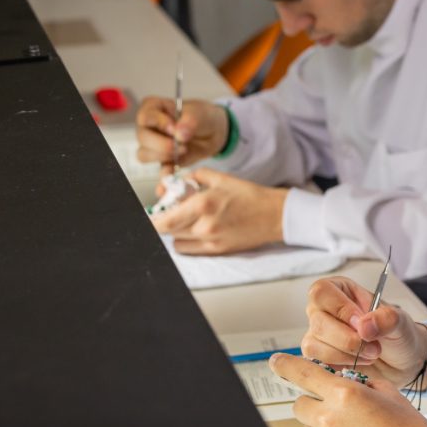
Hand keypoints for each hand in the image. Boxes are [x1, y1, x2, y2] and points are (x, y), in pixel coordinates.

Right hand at [136, 97, 228, 172]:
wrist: (214, 131)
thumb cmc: (202, 116)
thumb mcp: (199, 113)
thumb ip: (189, 122)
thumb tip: (179, 135)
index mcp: (154, 108)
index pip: (145, 116)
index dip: (159, 124)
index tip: (175, 128)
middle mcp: (149, 126)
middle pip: (143, 138)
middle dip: (162, 144)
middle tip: (182, 144)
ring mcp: (153, 145)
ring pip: (144, 155)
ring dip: (163, 156)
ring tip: (184, 150)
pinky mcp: (164, 160)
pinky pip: (158, 169)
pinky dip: (166, 172)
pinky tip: (175, 170)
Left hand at [149, 168, 287, 253]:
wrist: (275, 215)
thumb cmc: (253, 197)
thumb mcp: (223, 179)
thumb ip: (196, 177)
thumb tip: (179, 181)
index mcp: (203, 204)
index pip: (164, 220)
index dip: (153, 219)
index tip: (151, 214)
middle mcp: (204, 225)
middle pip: (168, 230)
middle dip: (166, 220)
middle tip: (171, 211)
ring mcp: (211, 240)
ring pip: (177, 241)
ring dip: (176, 231)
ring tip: (187, 221)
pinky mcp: (218, 250)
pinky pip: (191, 249)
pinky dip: (188, 241)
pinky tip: (197, 230)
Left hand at [271, 354, 426, 426]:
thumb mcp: (389, 393)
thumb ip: (362, 383)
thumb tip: (347, 382)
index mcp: (344, 395)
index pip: (303, 374)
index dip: (286, 365)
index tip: (276, 362)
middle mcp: (329, 420)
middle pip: (300, 405)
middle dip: (314, 402)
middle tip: (339, 408)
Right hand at [302, 276, 426, 388]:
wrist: (402, 360)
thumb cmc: (398, 333)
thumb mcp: (401, 321)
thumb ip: (387, 318)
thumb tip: (364, 326)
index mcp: (340, 290)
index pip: (322, 292)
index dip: (341, 309)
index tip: (362, 324)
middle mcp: (324, 310)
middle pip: (318, 322)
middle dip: (348, 339)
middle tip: (374, 345)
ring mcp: (318, 334)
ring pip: (314, 345)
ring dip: (346, 354)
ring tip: (371, 354)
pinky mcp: (319, 357)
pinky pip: (317, 363)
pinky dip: (341, 365)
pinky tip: (359, 363)